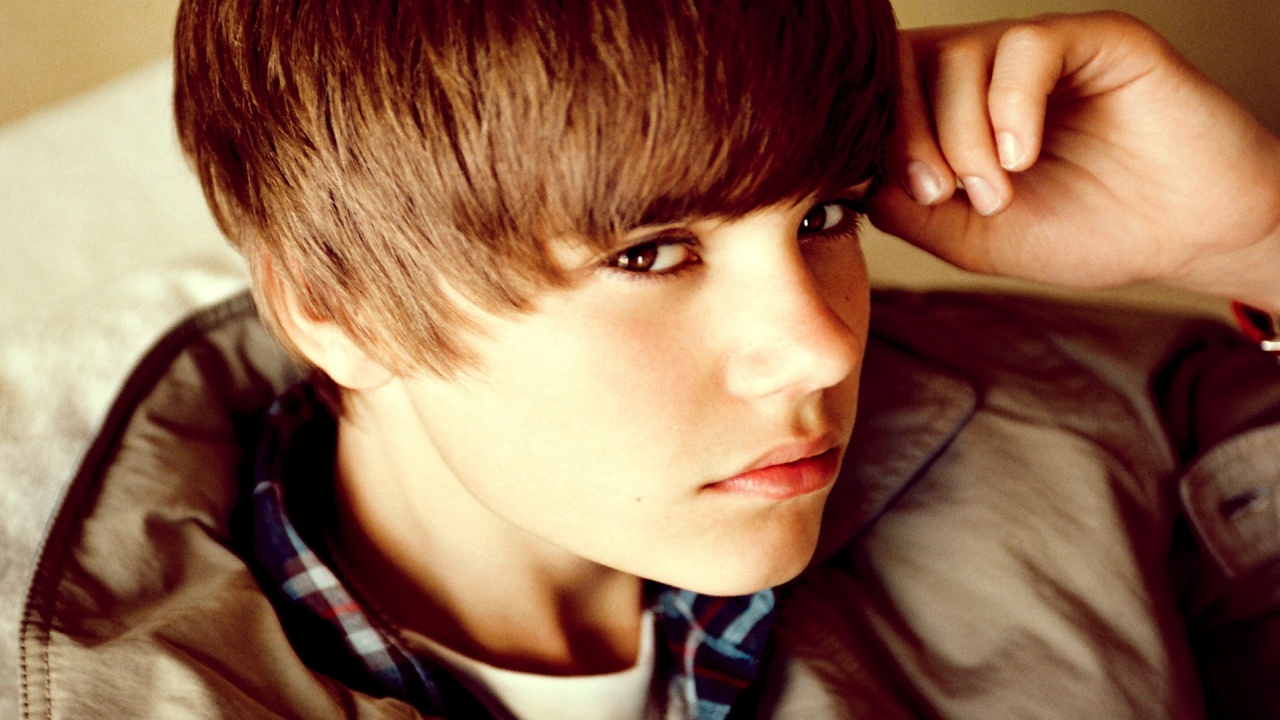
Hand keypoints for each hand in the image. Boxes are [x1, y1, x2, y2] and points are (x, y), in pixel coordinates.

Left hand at [869, 12, 1279, 311]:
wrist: (1184, 239)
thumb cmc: (1082, 232)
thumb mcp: (971, 238)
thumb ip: (906, 209)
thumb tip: (851, 181)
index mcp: (951, 109)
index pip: (878, 94)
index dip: (871, 142)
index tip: (904, 199)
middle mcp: (987, 70)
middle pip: (903, 64)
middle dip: (905, 135)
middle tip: (937, 194)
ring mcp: (1038, 50)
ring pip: (957, 54)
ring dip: (958, 134)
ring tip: (995, 194)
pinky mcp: (1094, 39)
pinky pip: (1024, 47)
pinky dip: (1008, 106)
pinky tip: (1021, 158)